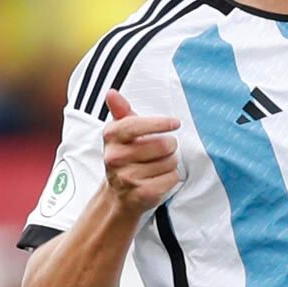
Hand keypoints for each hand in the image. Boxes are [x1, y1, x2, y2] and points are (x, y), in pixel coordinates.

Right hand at [102, 91, 180, 215]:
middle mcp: (115, 157)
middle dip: (169, 146)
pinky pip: (172, 178)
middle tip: (161, 150)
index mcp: (111, 137)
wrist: (119, 193)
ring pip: (170, 161)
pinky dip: (171, 177)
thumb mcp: (122, 131)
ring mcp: (127, 177)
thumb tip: (111, 93)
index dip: (159, 123)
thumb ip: (121, 111)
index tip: (175, 123)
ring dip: (170, 162)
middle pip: (163, 144)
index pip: (135, 125)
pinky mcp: (142, 193)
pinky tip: (158, 178)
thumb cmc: (126, 155)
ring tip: (157, 165)